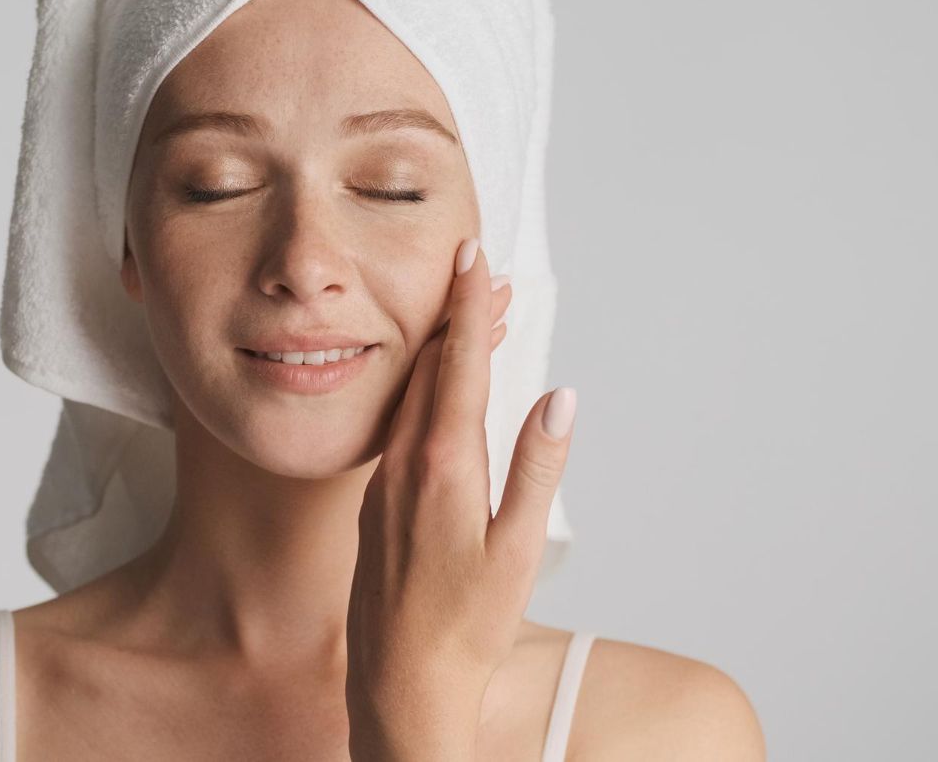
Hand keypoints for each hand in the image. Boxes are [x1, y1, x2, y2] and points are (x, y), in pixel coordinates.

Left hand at [346, 237, 577, 761]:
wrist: (400, 680)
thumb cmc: (466, 626)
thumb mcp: (518, 549)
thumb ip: (538, 468)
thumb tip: (559, 398)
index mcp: (444, 465)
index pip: (458, 364)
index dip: (467, 305)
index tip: (472, 258)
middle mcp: (406, 463)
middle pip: (431, 368)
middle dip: (458, 313)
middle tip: (481, 269)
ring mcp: (386, 481)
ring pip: (412, 395)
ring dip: (440, 352)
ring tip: (468, 317)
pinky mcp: (378, 502)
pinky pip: (399, 426)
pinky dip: (422, 394)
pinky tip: (437, 392)